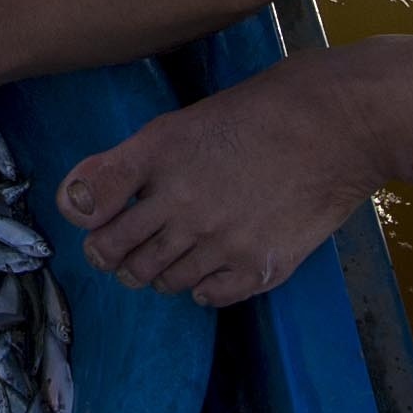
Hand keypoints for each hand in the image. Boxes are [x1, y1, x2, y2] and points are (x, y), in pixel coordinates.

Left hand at [57, 49, 396, 308]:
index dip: (87, 224)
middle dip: (117, 257)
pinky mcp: (258, 267)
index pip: (89, 208)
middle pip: (121, 258)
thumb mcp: (182, 124)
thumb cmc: (259, 115)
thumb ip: (125, 165)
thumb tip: (75, 204)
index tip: (99, 226)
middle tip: (129, 249)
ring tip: (176, 250)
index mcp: (159, 157)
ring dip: (160, 271)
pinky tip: (212, 263)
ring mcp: (221, 241)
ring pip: (162, 281)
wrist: (337, 127)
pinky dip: (202, 286)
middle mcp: (183, 204)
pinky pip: (207, 297)